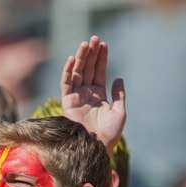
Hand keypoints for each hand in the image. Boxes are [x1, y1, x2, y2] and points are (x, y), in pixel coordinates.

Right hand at [60, 36, 125, 151]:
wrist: (97, 148)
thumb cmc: (110, 134)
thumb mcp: (119, 112)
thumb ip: (119, 95)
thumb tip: (119, 77)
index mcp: (98, 95)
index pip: (98, 72)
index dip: (101, 58)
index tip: (104, 44)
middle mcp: (86, 94)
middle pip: (87, 69)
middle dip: (91, 54)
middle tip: (94, 38)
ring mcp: (76, 97)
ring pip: (77, 73)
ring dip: (80, 58)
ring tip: (86, 44)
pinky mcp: (67, 103)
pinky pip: (65, 84)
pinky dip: (67, 72)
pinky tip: (71, 59)